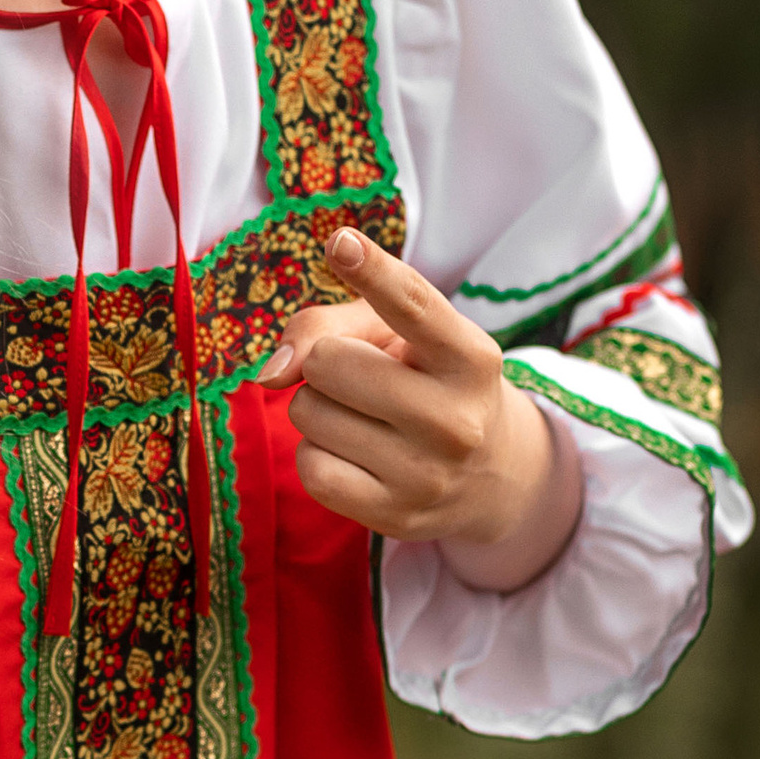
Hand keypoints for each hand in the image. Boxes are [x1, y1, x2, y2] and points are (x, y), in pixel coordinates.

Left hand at [263, 227, 581, 591]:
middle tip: (363, 378)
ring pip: (307, 413)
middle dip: (326, 362)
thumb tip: (270, 373)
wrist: (489, 474)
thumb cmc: (426, 380)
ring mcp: (428, 474)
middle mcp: (456, 418)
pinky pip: (309, 466)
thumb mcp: (397, 335)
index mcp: (470, 357)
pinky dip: (315, 453)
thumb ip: (327, 323)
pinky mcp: (395, 516)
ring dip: (318, 407)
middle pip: (326, 362)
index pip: (413, 307)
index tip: (341, 243)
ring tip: (364, 416)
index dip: (373, 272)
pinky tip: (353, 452)